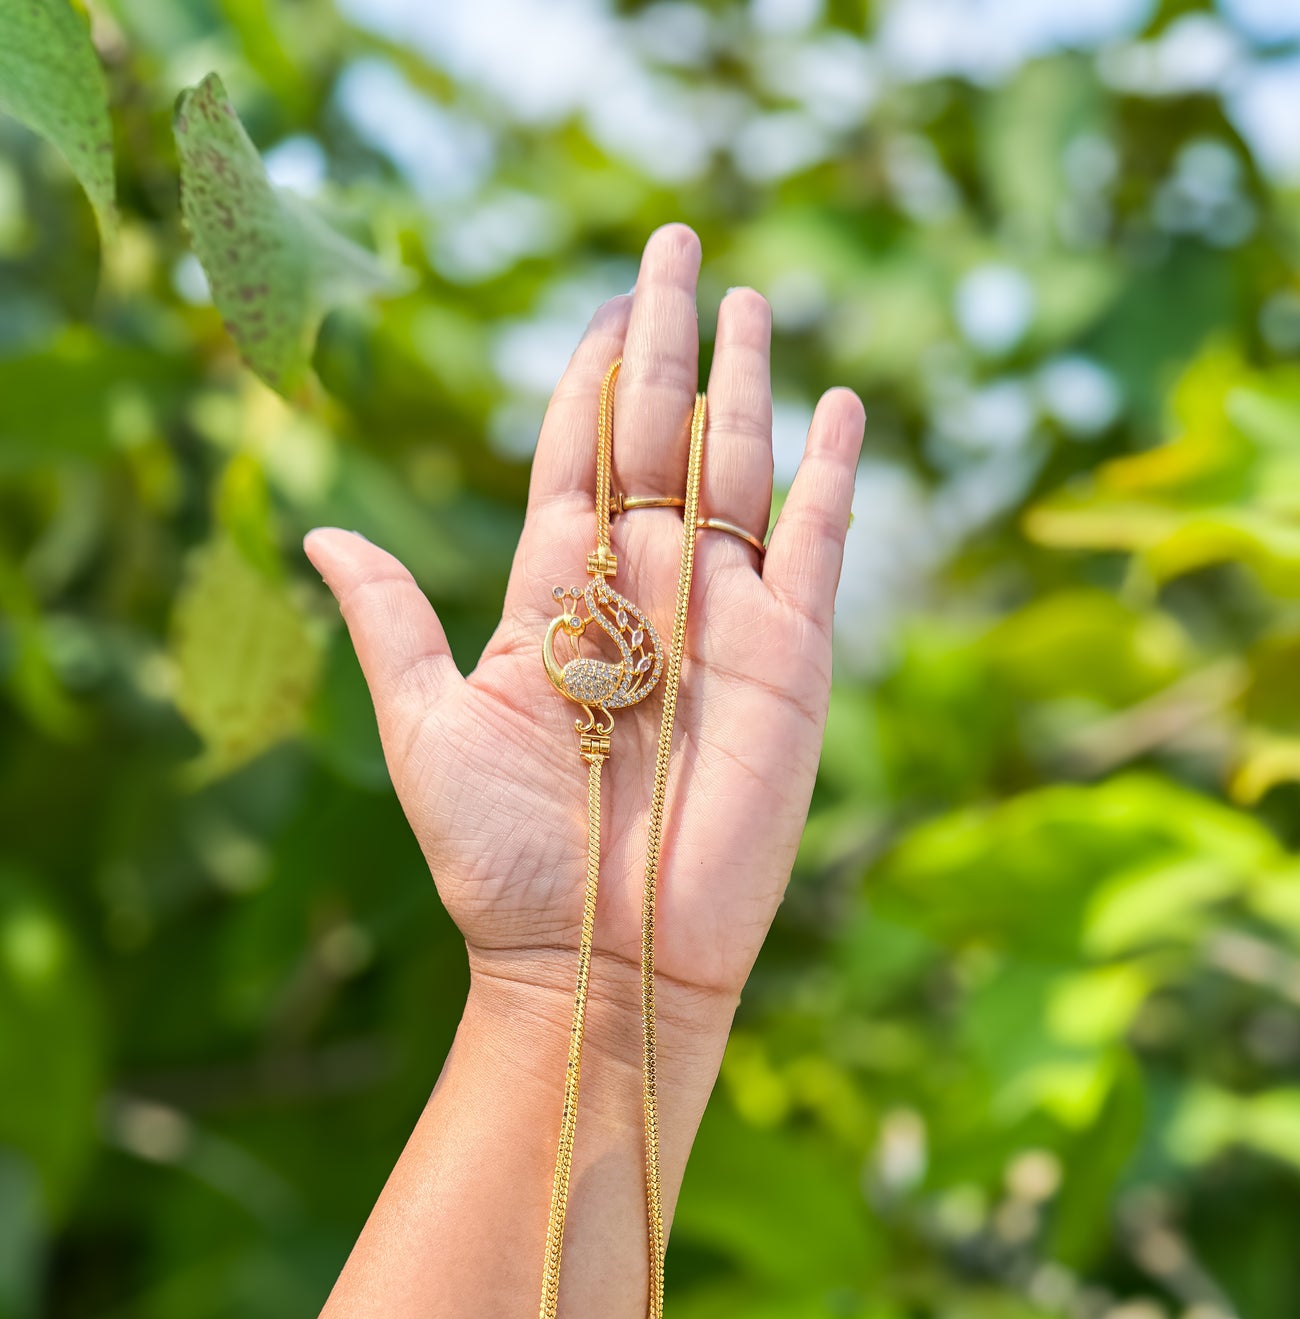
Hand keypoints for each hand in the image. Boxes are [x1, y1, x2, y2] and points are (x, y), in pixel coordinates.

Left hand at [305, 224, 863, 1055]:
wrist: (601, 957)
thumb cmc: (502, 860)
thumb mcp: (424, 730)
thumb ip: (391, 624)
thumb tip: (320, 535)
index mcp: (556, 599)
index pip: (574, 457)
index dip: (586, 377)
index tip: (604, 304)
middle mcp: (644, 594)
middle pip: (658, 437)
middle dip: (667, 341)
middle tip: (675, 245)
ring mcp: (725, 623)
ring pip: (738, 473)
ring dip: (744, 384)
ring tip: (748, 297)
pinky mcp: (794, 663)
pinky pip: (820, 550)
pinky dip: (834, 478)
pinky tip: (842, 407)